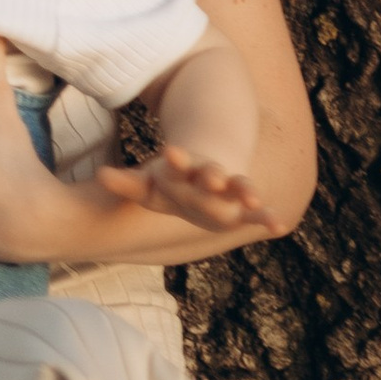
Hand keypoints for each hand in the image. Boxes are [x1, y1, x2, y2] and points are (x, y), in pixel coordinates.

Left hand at [96, 146, 275, 237]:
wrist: (206, 176)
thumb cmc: (171, 185)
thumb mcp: (147, 187)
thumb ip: (126, 184)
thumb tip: (100, 176)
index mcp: (184, 170)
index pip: (178, 164)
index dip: (176, 160)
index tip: (172, 153)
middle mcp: (209, 177)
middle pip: (211, 175)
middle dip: (213, 175)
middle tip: (214, 175)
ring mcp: (229, 190)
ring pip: (238, 187)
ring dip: (244, 190)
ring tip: (252, 197)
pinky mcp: (243, 206)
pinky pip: (257, 212)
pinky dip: (268, 218)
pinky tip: (280, 226)